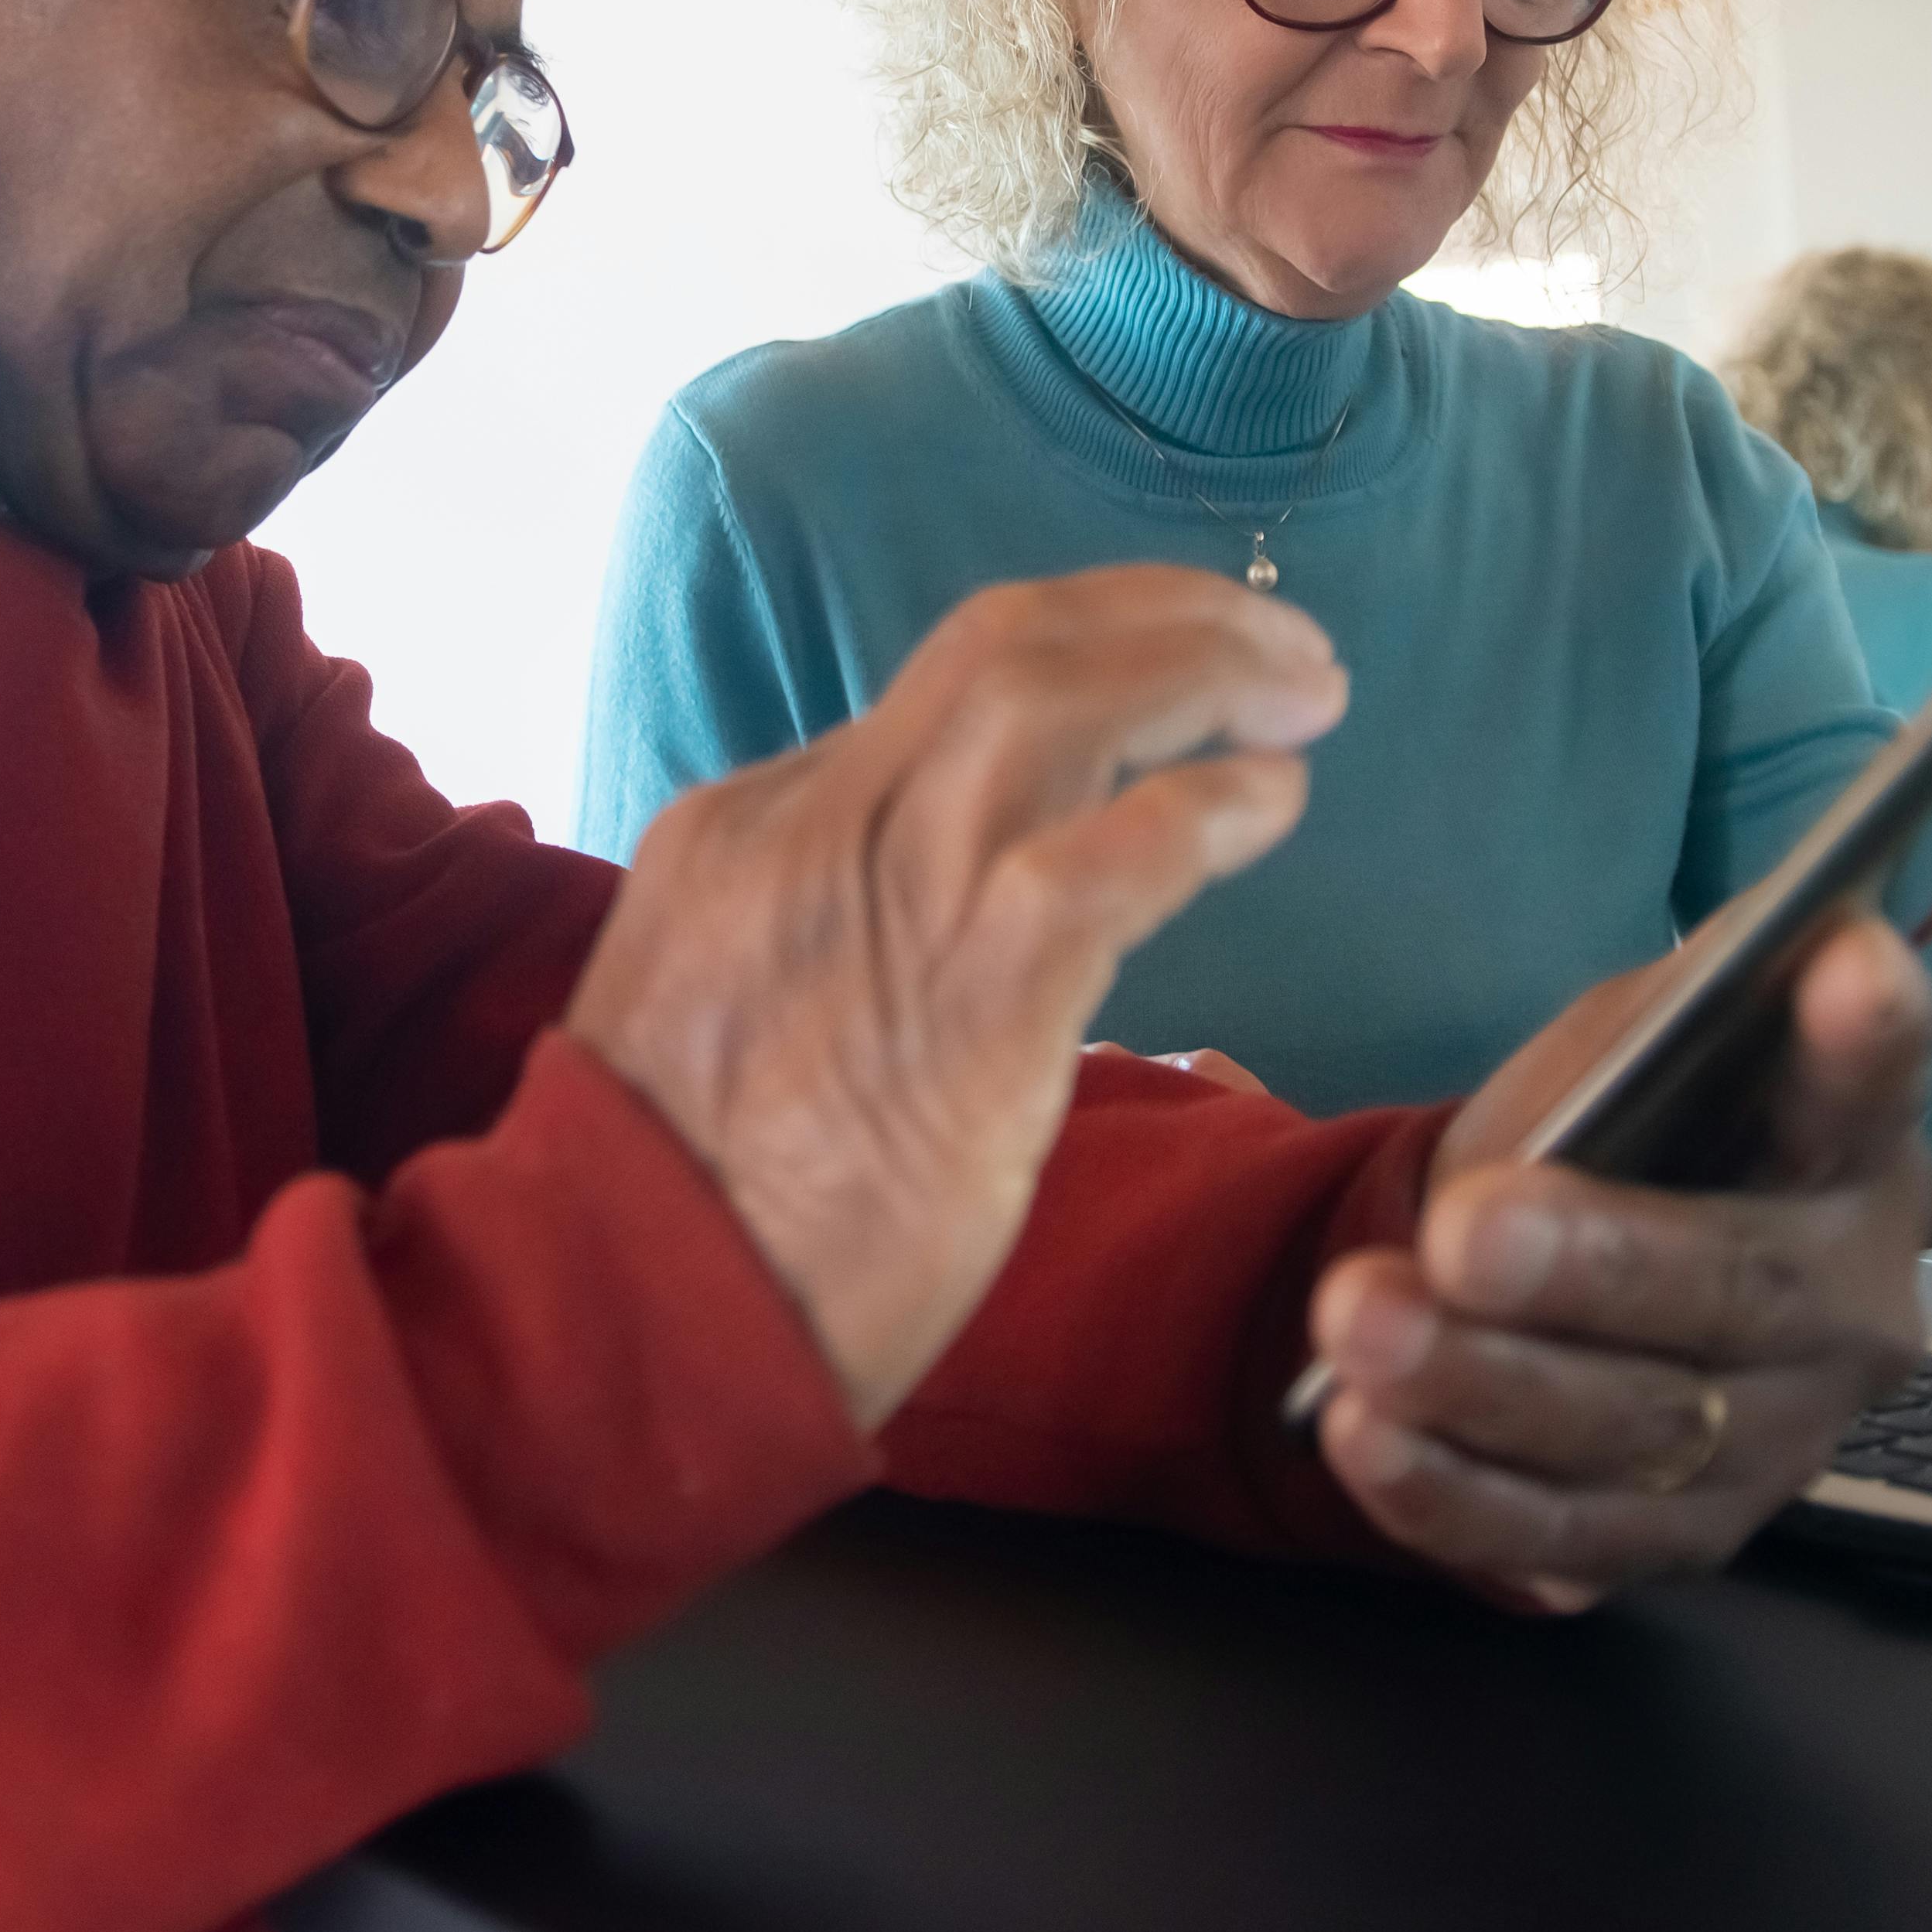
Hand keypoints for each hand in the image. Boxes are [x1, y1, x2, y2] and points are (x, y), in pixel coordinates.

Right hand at [573, 569, 1345, 1427]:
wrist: (627, 1315)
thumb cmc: (677, 1207)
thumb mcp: (712, 1010)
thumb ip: (812, 934)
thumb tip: (922, 916)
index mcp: (746, 828)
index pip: (934, 694)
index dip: (1080, 665)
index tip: (1167, 682)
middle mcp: (815, 827)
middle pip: (1006, 647)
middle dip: (1157, 617)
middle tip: (1274, 642)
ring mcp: (895, 901)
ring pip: (1059, 704)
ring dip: (1204, 673)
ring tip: (1304, 691)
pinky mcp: (977, 1000)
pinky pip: (1115, 854)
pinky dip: (1208, 806)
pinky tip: (1273, 803)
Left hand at [1298, 916, 1931, 1608]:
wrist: (1578, 1276)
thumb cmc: (1621, 1133)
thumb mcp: (1633, 1047)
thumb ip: (1664, 1024)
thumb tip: (1723, 987)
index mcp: (1853, 1144)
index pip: (1872, 1080)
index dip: (1867, 1030)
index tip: (1847, 960)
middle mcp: (1852, 1302)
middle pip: (1739, 1290)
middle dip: (1593, 1266)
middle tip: (1458, 1235)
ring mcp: (1787, 1439)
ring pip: (1647, 1433)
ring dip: (1489, 1388)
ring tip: (1360, 1330)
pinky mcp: (1694, 1536)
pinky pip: (1575, 1541)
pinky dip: (1459, 1499)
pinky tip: (1367, 1440)